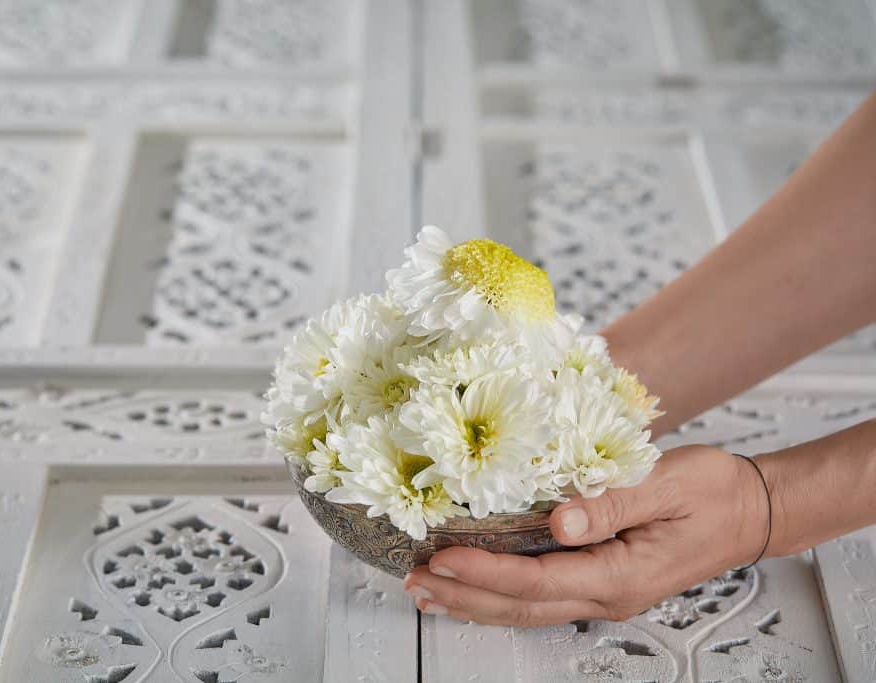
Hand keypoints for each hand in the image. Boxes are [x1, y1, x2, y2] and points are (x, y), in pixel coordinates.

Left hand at [402, 445, 769, 625]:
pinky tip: (474, 591)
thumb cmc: (714, 493)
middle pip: (522, 605)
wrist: (749, 510)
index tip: (443, 555)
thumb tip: (560, 520)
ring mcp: (603, 592)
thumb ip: (613, 502)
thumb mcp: (668, 484)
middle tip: (415, 579)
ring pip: (527, 609)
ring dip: (474, 601)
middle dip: (464, 594)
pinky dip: (499, 596)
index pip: (538, 580)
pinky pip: (540, 598)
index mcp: (621, 573)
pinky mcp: (600, 580)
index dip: (486, 571)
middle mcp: (608, 593)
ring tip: (428, 591)